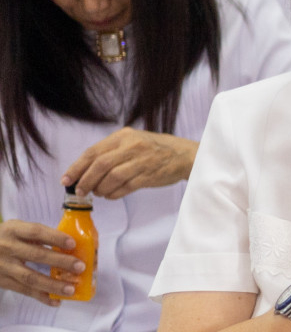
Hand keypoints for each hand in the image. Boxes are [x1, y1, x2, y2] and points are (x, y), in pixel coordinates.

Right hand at [0, 218, 80, 304]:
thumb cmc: (5, 239)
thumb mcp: (16, 230)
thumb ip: (37, 235)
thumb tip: (71, 246)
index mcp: (13, 230)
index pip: (36, 232)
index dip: (55, 237)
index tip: (73, 244)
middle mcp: (7, 247)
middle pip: (36, 255)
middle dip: (60, 262)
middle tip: (80, 267)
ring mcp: (3, 266)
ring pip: (30, 277)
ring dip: (53, 284)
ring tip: (71, 289)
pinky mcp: (2, 281)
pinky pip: (24, 290)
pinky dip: (41, 297)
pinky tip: (56, 301)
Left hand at [62, 128, 196, 198]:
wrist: (184, 155)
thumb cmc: (154, 149)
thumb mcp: (132, 141)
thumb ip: (111, 151)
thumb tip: (84, 170)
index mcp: (123, 137)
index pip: (93, 152)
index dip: (76, 168)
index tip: (66, 180)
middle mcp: (132, 147)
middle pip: (100, 165)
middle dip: (86, 181)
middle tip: (79, 192)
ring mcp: (142, 161)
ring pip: (112, 177)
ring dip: (101, 189)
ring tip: (98, 193)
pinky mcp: (150, 176)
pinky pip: (126, 187)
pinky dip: (115, 193)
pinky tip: (111, 195)